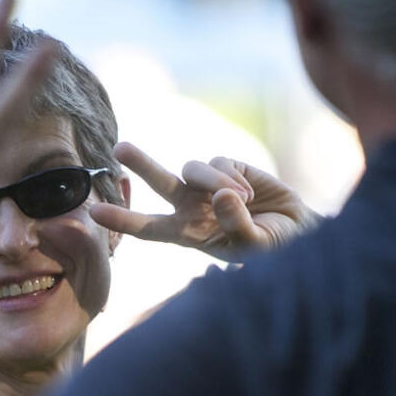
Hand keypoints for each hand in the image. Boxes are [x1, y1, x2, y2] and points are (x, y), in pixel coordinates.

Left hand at [90, 142, 320, 261]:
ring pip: (192, 169)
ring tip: (245, 199)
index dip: (123, 220)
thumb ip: (237, 226)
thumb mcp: (255, 247)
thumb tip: (220, 195)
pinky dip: (233, 177)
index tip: (96, 212)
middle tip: (120, 148)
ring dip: (215, 182)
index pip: (149, 227)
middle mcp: (192, 207)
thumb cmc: (273, 248)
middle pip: (159, 183)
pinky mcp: (228, 167)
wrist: (299, 231)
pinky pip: (219, 162)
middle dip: (141, 164)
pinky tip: (252, 193)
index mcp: (188, 234)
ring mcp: (207, 185)